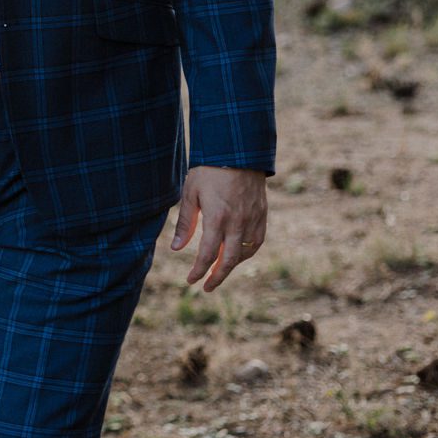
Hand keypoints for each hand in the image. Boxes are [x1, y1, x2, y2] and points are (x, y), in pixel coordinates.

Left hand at [170, 166, 267, 290]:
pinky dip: (248, 252)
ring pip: (245, 253)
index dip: (198, 271)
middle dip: (216, 277)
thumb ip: (186, 224)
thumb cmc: (209, 170)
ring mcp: (253, 218)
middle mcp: (237, 222)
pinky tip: (238, 254)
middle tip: (207, 287)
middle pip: (229, 260)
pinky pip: (257, 240)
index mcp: (217, 218)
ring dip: (232, 265)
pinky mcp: (262, 213)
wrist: (238, 150)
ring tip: (219, 270)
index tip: (190, 281)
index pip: (208, 255)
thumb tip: (176, 249)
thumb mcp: (190, 194)